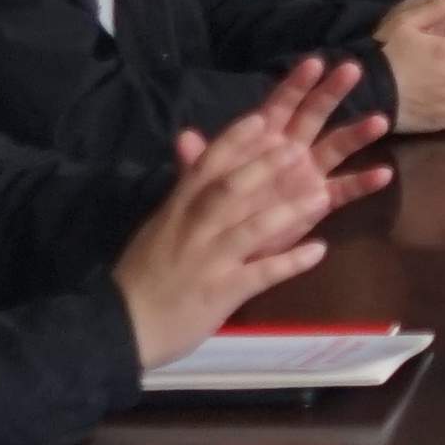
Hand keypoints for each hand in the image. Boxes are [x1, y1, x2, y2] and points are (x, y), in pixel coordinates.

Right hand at [111, 53, 393, 365]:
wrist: (122, 325)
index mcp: (177, 209)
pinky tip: (319, 251)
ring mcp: (208, 260)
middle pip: (230, 190)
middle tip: (297, 148)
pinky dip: (291, 262)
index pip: (206, 166)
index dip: (234, 141)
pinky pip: (261, 274)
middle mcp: (193, 229)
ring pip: (251, 229)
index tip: (262, 118)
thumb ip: (184, 193)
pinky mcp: (221, 292)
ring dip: (289, 212)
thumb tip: (192, 154)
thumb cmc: (143, 274)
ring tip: (323, 197)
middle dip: (265, 167)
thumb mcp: (160, 227)